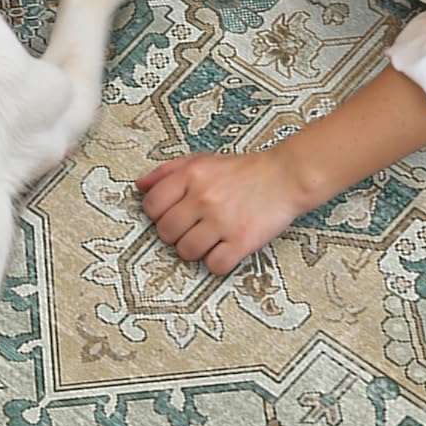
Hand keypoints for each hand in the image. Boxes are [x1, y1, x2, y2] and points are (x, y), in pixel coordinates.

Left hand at [135, 148, 308, 274]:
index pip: (152, 206)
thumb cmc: (244, 170)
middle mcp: (203, 197)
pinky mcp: (242, 240)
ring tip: (210, 238)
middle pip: (166, 232)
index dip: (158, 215)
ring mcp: (222, 220)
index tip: (171, 215)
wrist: (285, 176)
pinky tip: (225, 248)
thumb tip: (139, 186)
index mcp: (191, 175)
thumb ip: (168, 171)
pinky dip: (218, 261)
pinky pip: (214, 265)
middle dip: (176, 234)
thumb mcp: (203, 160)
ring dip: (196, 249)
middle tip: (193, 227)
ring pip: (186, 252)